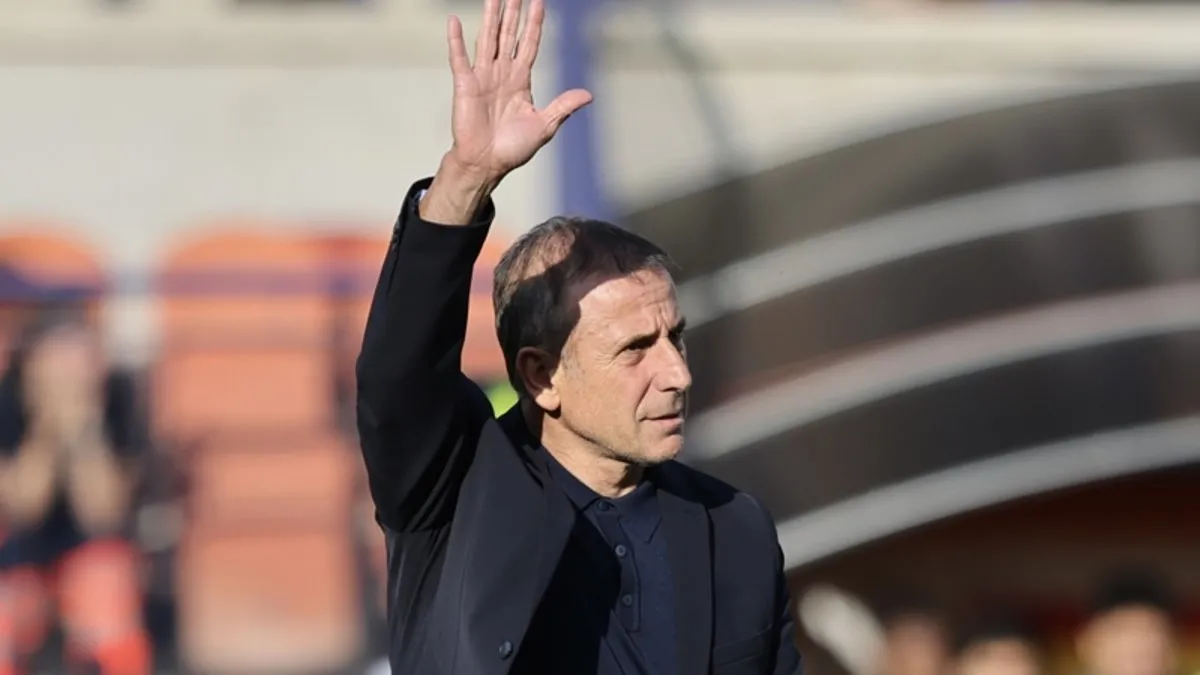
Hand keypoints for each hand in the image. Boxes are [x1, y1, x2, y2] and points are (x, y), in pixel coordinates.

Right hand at [444, 0, 592, 179]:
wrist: (487, 164)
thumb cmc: (512, 148)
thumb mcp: (544, 126)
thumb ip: (563, 106)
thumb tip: (588, 95)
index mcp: (520, 80)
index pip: (529, 44)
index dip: (534, 23)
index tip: (539, 2)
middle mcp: (501, 73)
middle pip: (508, 35)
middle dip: (513, 12)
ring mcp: (482, 77)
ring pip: (487, 39)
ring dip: (490, 17)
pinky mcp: (465, 85)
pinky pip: (460, 58)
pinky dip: (456, 41)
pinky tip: (454, 21)